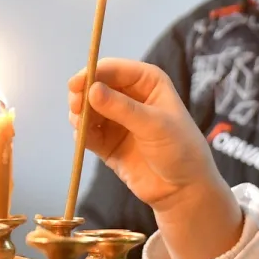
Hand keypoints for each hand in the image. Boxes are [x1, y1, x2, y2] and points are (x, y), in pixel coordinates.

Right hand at [69, 59, 242, 258]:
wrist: (183, 189)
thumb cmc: (179, 149)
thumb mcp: (154, 125)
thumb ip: (122, 108)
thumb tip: (91, 90)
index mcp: (147, 81)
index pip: (113, 69)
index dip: (93, 73)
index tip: (76, 85)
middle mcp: (130, 96)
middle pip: (95, 86)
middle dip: (82, 94)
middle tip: (76, 107)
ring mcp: (117, 119)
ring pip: (88, 109)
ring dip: (80, 115)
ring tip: (81, 125)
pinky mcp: (107, 142)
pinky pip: (88, 132)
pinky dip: (82, 134)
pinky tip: (83, 139)